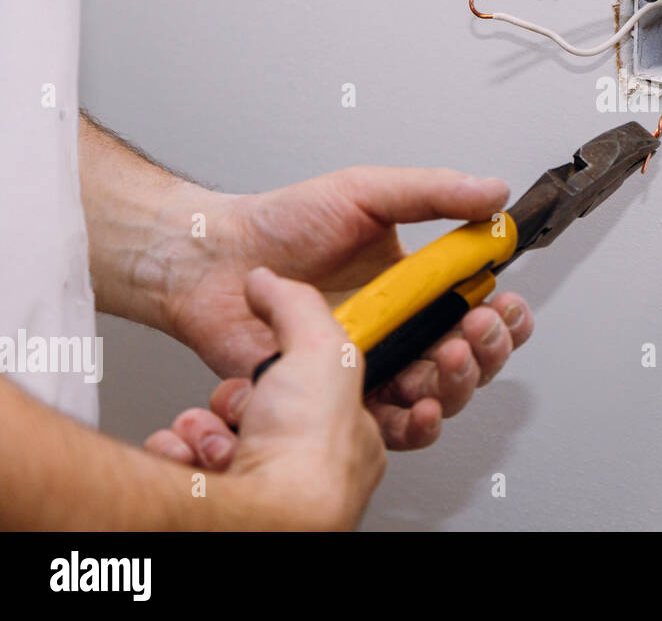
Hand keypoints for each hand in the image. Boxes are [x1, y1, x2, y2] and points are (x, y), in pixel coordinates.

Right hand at [147, 268, 384, 528]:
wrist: (255, 517)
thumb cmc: (307, 457)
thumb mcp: (324, 349)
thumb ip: (299, 305)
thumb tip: (266, 280)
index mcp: (348, 432)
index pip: (318, 388)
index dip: (289, 372)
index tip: (272, 372)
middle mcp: (308, 465)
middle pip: (258, 408)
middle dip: (237, 401)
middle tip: (247, 405)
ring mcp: (262, 487)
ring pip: (215, 434)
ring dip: (204, 428)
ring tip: (218, 436)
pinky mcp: (216, 503)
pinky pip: (183, 462)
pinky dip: (177, 454)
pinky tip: (190, 457)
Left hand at [163, 167, 533, 449]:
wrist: (212, 261)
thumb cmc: (279, 225)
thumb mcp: (365, 193)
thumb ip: (432, 192)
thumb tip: (493, 192)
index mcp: (415, 285)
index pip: (481, 306)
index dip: (504, 312)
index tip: (503, 301)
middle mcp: (401, 329)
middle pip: (473, 357)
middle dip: (489, 348)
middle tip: (476, 329)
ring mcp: (373, 365)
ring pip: (442, 394)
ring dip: (460, 382)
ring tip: (448, 357)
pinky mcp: (342, 397)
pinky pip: (391, 425)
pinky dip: (415, 423)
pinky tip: (422, 404)